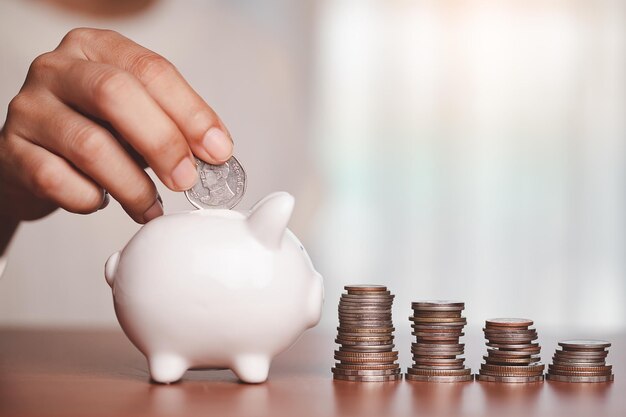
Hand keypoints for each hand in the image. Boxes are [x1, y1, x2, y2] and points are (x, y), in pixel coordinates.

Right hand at [0, 27, 232, 223]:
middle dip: (162, 143)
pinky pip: (58, 180)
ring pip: (89, 145)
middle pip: (115, 95)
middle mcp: (58, 68)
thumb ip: (175, 124)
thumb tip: (216, 152)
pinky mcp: (11, 151)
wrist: (39, 158)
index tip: (217, 150)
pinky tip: (103, 201)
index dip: (190, 112)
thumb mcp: (139, 115)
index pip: (151, 70)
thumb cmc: (98, 132)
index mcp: (97, 48)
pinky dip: (90, 199)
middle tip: (186, 180)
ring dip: (132, 185)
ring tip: (150, 206)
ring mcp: (30, 108)